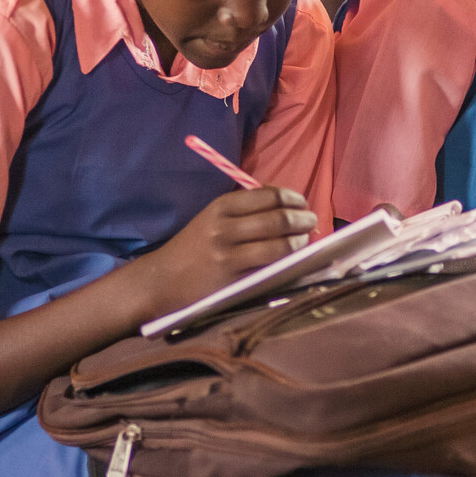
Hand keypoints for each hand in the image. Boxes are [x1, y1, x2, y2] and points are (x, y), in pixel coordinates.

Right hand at [137, 187, 318, 313]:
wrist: (163, 280)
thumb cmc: (193, 247)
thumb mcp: (212, 218)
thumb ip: (243, 209)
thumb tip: (285, 204)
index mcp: (221, 207)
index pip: (268, 196)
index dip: (292, 198)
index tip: (302, 203)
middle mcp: (226, 228)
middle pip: (278, 218)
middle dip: (303, 219)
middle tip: (312, 221)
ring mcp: (230, 256)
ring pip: (280, 245)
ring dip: (300, 241)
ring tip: (305, 240)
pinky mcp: (234, 280)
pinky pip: (271, 269)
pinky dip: (288, 263)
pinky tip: (294, 261)